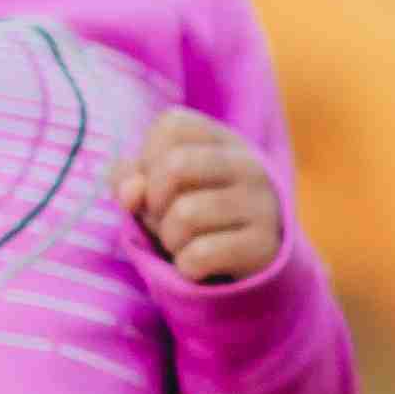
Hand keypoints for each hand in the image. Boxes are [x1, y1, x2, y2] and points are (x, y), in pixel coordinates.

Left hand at [117, 110, 284, 284]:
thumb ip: (129, 179)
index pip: (171, 126)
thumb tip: (130, 192)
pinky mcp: (265, 246)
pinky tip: (200, 266)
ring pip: (185, 215)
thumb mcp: (157, 190)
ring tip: (184, 244)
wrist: (251, 265)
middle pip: (175, 166)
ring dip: (170, 239)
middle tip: (166, 219)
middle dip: (154, 202)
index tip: (160, 185)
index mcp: (223, 140)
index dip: (148, 158)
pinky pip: (200, 254)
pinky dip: (186, 267)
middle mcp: (248, 165)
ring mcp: (262, 204)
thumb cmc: (193, 218)